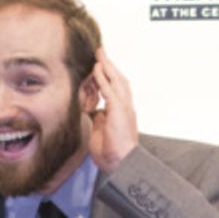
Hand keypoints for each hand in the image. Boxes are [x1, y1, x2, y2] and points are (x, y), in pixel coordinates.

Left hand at [87, 48, 138, 174]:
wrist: (122, 164)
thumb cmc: (112, 153)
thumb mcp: (100, 132)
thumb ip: (98, 119)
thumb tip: (92, 111)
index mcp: (122, 113)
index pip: (116, 90)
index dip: (108, 78)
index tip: (100, 68)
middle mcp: (126, 107)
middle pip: (119, 81)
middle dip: (110, 66)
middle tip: (101, 53)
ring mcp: (124, 108)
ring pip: (116, 81)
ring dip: (107, 67)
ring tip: (100, 55)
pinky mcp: (119, 111)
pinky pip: (110, 91)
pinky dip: (103, 79)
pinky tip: (97, 69)